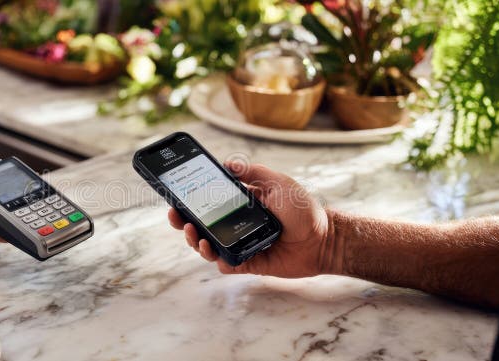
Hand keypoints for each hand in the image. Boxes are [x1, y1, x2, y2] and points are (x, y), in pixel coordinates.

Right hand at [168, 162, 333, 277]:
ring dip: (195, 241)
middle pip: (201, 225)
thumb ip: (253, 172)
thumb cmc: (303, 209)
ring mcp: (240, 244)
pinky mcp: (247, 262)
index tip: (176, 195)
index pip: (208, 202)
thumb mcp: (278, 182)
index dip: (190, 200)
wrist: (323, 239)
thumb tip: (228, 163)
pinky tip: (213, 251)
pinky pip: (225, 264)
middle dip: (182, 221)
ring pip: (208, 246)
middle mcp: (235, 224)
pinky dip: (216, 259)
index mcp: (240, 204)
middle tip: (175, 216)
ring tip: (193, 233)